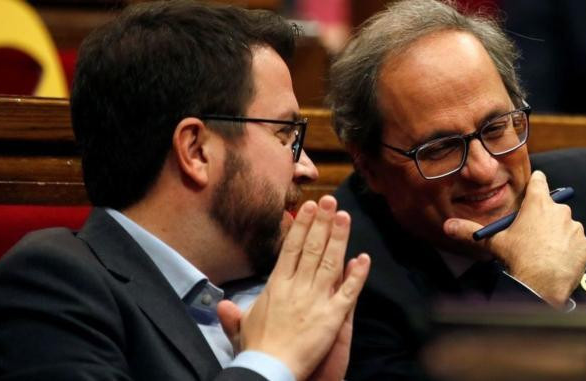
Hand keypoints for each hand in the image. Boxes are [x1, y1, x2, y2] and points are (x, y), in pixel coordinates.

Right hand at [218, 195, 369, 379]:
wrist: (271, 369)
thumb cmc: (257, 349)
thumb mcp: (242, 328)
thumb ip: (234, 314)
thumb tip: (221, 305)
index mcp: (277, 285)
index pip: (291, 248)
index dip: (302, 226)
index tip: (309, 207)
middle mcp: (297, 286)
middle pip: (312, 248)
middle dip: (322, 222)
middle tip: (331, 200)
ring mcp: (317, 299)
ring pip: (330, 262)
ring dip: (339, 238)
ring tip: (345, 216)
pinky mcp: (333, 316)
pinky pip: (349, 292)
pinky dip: (357, 274)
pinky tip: (364, 258)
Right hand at [443, 171, 585, 307]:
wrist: (541, 282)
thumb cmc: (518, 257)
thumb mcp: (493, 242)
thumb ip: (471, 230)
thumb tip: (447, 226)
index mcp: (538, 204)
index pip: (540, 181)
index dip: (537, 183)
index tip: (536, 186)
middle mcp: (560, 211)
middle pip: (553, 207)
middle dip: (545, 218)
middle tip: (533, 234)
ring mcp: (575, 228)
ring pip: (566, 227)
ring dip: (559, 235)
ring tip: (545, 252)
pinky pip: (578, 244)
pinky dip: (570, 251)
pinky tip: (558, 261)